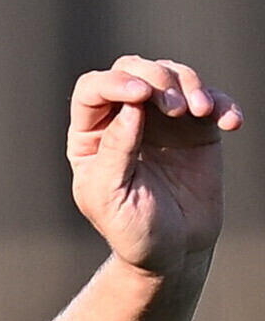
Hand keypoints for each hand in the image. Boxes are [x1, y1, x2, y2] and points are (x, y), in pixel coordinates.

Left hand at [68, 55, 241, 276]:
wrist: (174, 251)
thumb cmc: (132, 229)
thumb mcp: (111, 196)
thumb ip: (116, 151)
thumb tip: (132, 106)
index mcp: (90, 137)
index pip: (92, 90)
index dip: (114, 83)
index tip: (140, 94)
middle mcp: (123, 120)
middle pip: (133, 70)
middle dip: (156, 79)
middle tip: (175, 108)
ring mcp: (161, 121)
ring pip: (172, 75)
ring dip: (190, 85)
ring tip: (200, 113)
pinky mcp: (197, 128)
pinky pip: (212, 100)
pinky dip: (223, 103)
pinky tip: (229, 123)